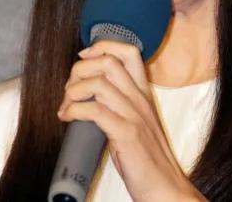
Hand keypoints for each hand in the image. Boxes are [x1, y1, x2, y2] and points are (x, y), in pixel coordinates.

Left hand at [57, 39, 203, 201]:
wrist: (165, 185)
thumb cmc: (147, 156)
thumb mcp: (137, 120)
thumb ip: (121, 102)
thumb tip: (91, 92)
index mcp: (143, 93)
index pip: (129, 52)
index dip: (104, 46)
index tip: (84, 55)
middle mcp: (140, 98)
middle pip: (108, 62)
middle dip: (81, 69)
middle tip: (70, 88)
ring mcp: (134, 115)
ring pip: (99, 83)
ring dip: (73, 91)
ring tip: (66, 106)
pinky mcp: (127, 134)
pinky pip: (95, 110)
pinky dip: (74, 110)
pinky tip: (67, 117)